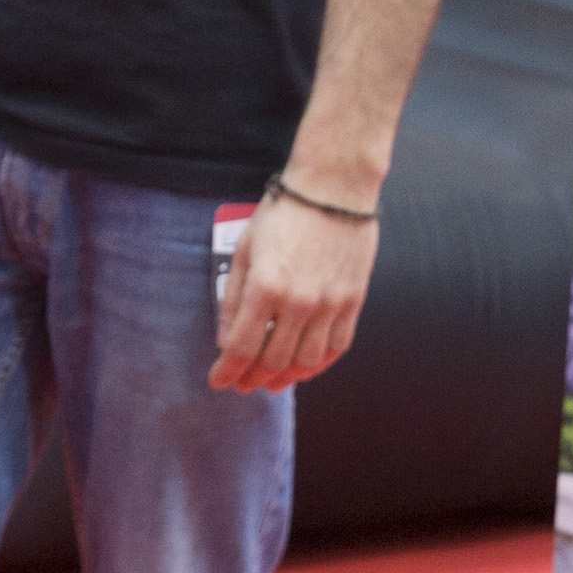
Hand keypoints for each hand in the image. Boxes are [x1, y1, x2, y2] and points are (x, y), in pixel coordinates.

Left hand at [215, 190, 374, 393]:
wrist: (333, 190)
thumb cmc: (283, 214)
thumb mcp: (245, 251)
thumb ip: (234, 299)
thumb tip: (225, 340)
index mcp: (266, 287)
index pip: (242, 347)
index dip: (227, 371)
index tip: (218, 381)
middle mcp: (299, 302)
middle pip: (273, 360)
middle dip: (253, 378)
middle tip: (243, 382)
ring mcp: (330, 304)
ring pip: (307, 361)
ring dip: (286, 377)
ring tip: (272, 380)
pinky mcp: (353, 301)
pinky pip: (337, 346)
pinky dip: (320, 364)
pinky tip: (305, 367)